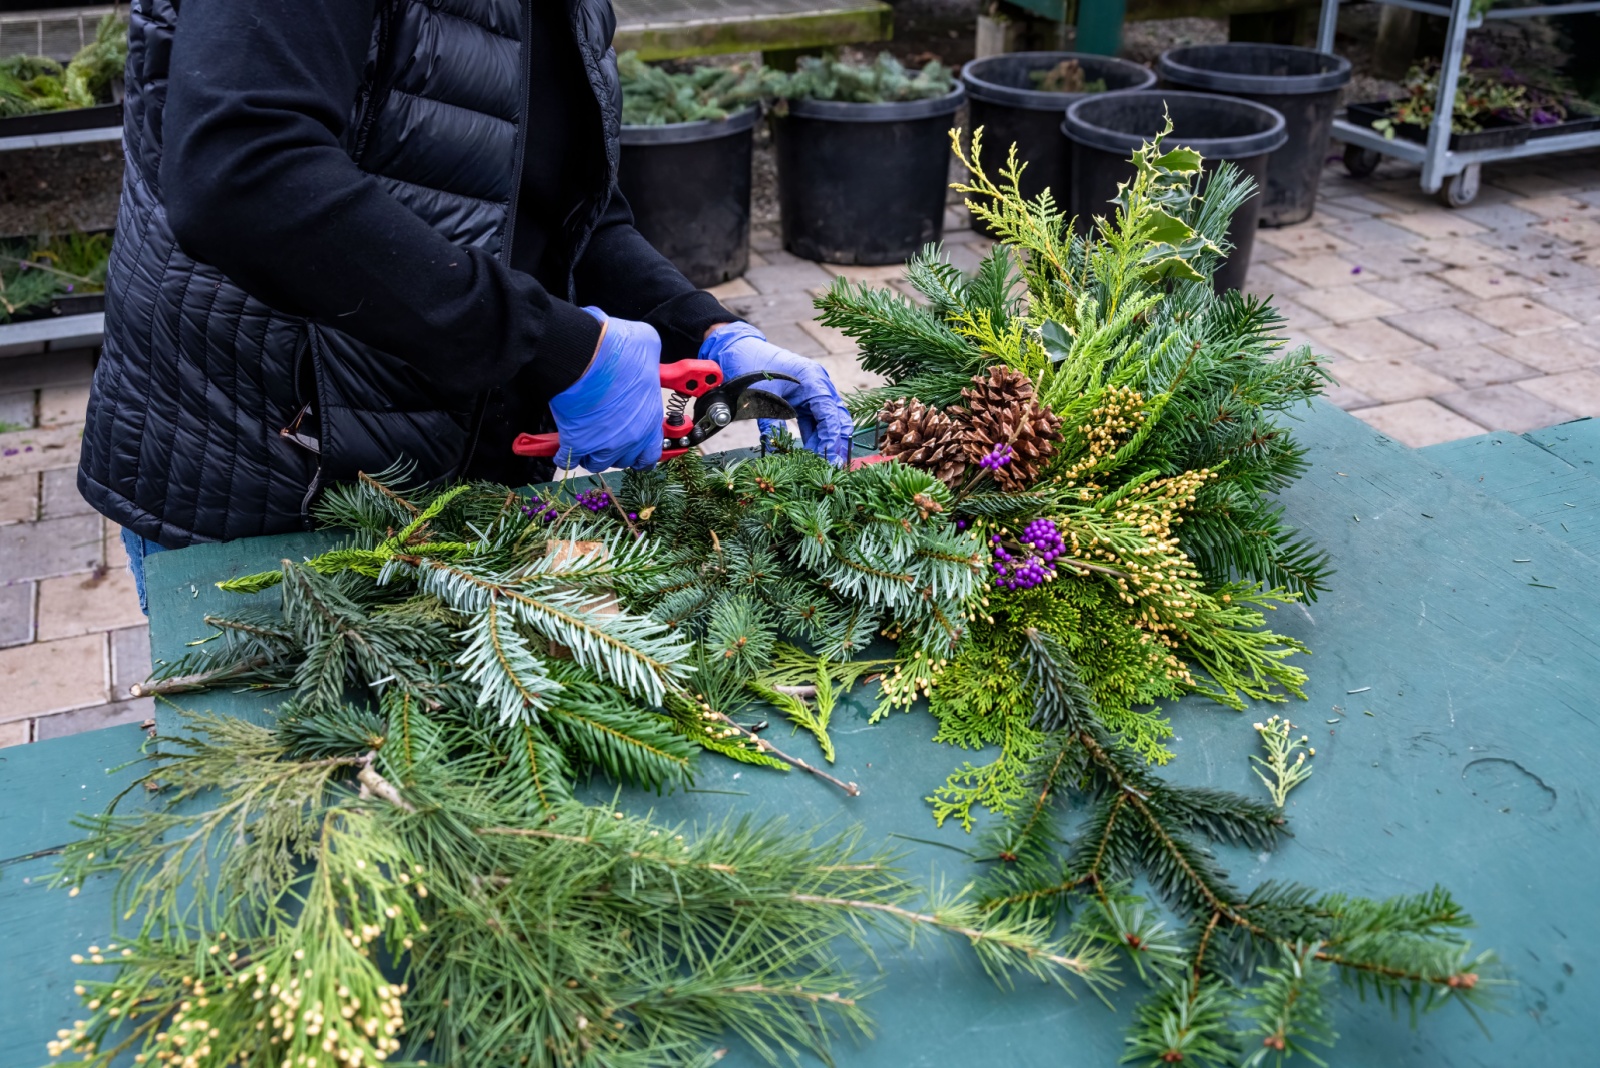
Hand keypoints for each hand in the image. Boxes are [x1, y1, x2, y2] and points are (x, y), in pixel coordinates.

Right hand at [548, 308, 663, 470]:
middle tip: (606, 436)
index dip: (641, 452)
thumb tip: (644, 357)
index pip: (650, 455)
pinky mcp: (575, 442)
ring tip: (586, 441)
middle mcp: (627, 438)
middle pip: (622, 460)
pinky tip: (563, 445)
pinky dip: (564, 454)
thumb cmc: (618, 350)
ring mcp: (601, 443)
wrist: (584, 354)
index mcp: (648, 420)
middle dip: (615, 451)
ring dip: (591, 454)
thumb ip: (650, 363)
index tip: (634, 448)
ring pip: (596, 463)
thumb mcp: (648, 348)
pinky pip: (568, 459)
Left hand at [699, 323, 853, 464]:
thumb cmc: (751, 367)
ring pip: (828, 420)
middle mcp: (819, 384)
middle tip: (833, 464)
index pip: (830, 413)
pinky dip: (815, 435)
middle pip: (836, 417)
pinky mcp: (805, 398)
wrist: (740, 350)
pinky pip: (815, 419)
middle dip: (835, 441)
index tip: (829, 457)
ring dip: (825, 440)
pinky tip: (811, 451)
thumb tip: (774, 443)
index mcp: (813, 380)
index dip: (831, 437)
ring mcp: (814, 391)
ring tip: (820, 461)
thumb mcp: (760, 395)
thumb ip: (770, 420)